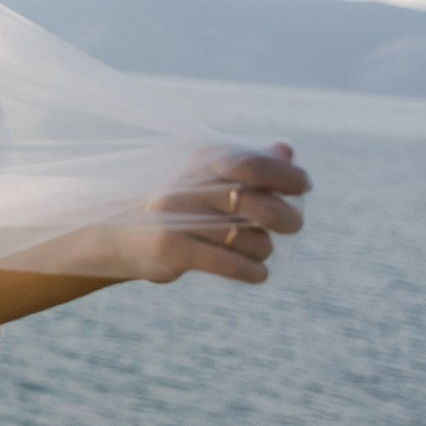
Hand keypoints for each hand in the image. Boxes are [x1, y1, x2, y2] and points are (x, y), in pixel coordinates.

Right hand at [124, 141, 310, 284]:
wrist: (123, 236)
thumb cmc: (180, 207)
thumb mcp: (212, 180)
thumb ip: (251, 164)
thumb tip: (286, 151)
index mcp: (199, 162)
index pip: (251, 163)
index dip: (285, 175)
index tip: (303, 186)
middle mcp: (187, 185)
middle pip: (259, 204)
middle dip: (286, 218)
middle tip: (292, 226)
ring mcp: (177, 217)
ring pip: (251, 240)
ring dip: (262, 251)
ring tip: (252, 251)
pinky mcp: (171, 248)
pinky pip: (231, 264)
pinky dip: (252, 271)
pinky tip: (257, 273)